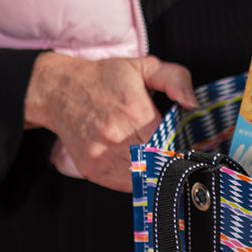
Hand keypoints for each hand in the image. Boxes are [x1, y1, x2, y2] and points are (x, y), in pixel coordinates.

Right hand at [24, 52, 196, 190]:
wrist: (59, 90)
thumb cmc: (105, 78)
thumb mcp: (144, 67)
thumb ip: (175, 79)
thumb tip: (192, 104)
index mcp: (134, 112)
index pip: (170, 145)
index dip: (183, 150)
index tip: (188, 148)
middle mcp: (116, 137)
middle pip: (158, 165)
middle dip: (171, 163)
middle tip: (177, 157)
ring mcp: (101, 155)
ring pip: (142, 179)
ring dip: (154, 174)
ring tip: (158, 162)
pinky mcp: (92, 168)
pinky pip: (124, 185)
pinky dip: (137, 179)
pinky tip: (139, 164)